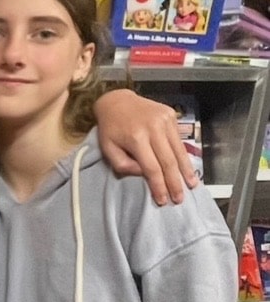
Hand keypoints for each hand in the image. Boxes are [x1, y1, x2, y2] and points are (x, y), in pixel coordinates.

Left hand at [96, 89, 195, 205]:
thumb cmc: (110, 129)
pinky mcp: (171, 115)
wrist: (117, 101)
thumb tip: (145, 174)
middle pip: (168, 161)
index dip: (159, 186)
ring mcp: (165, 119)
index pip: (152, 168)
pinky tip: (188, 168)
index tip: (163, 200)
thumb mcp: (108, 149)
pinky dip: (184, 156)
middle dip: (175, 182)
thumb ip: (124, 166)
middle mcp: (154, 127)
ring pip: (178, 150)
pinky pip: (179, 140)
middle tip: (180, 199)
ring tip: (192, 185)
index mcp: (136, 138)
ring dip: (186, 170)